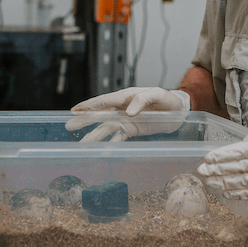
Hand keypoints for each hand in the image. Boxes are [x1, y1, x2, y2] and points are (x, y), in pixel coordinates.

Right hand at [65, 87, 190, 141]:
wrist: (179, 111)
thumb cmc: (167, 99)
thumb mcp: (157, 95)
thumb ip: (143, 100)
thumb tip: (128, 111)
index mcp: (126, 97)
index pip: (104, 101)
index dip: (89, 105)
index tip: (75, 110)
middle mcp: (122, 109)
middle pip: (100, 115)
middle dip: (85, 121)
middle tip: (69, 126)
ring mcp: (126, 120)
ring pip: (107, 128)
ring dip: (95, 136)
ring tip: (82, 145)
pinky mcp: (132, 130)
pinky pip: (118, 137)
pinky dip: (110, 144)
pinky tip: (102, 152)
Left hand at [197, 122, 247, 198]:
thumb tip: (240, 143)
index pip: (240, 151)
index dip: (222, 155)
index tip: (208, 157)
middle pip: (236, 168)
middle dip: (216, 169)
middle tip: (201, 170)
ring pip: (241, 182)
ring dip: (222, 182)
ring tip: (208, 181)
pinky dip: (237, 194)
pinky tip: (225, 192)